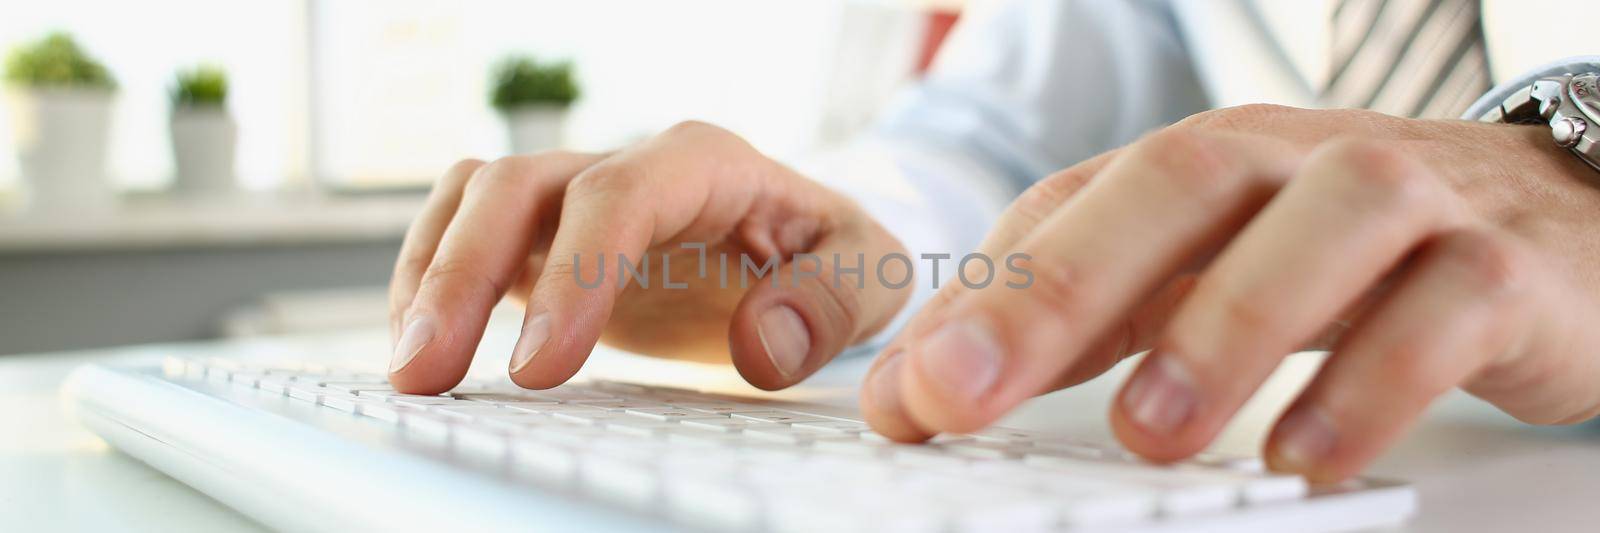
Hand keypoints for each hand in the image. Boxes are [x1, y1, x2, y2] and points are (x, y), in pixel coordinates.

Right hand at [388, 121, 909, 393]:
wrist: (805, 248)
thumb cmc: (834, 256)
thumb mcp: (871, 273)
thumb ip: (830, 301)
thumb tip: (759, 344)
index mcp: (706, 164)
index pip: (623, 197)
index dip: (575, 273)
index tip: (539, 367)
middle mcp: (627, 166)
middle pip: (520, 186)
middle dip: (463, 274)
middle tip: (428, 370)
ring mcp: (577, 198)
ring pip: (475, 197)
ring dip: (430, 274)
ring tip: (410, 367)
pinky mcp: (546, 239)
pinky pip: (464, 232)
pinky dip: (430, 279)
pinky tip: (423, 345)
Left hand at [860, 104, 1599, 482]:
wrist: (1553, 214)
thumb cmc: (1343, 246)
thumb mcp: (1198, 268)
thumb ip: (1074, 319)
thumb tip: (917, 391)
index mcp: (1203, 164)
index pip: (1072, 208)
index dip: (985, 296)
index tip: (907, 394)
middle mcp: (1294, 163)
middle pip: (1177, 188)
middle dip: (1061, 288)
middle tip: (968, 392)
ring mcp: (1406, 203)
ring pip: (1321, 230)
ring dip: (1224, 332)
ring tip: (1146, 436)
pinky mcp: (1501, 266)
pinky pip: (1443, 310)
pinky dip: (1374, 382)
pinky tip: (1306, 456)